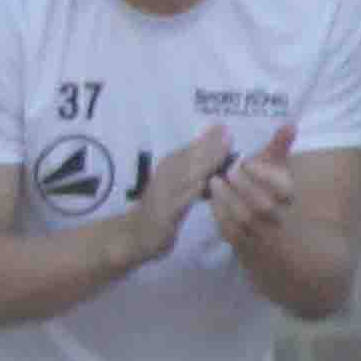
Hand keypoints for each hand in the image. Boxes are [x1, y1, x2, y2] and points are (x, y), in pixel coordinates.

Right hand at [125, 127, 236, 262]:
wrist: (133, 235)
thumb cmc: (159, 209)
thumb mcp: (174, 187)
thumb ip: (190, 173)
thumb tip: (213, 157)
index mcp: (168, 169)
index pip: (189, 150)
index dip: (206, 138)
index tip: (223, 125)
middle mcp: (165, 177)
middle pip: (190, 158)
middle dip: (209, 145)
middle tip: (227, 132)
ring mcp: (164, 194)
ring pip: (187, 175)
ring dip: (205, 161)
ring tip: (223, 150)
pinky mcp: (165, 214)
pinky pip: (180, 201)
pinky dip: (191, 191)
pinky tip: (204, 183)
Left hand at [201, 123, 300, 251]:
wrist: (275, 237)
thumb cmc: (272, 195)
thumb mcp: (277, 172)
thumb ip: (279, 149)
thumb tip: (290, 124)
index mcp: (290, 199)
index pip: (284, 189)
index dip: (265, 175)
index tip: (247, 162)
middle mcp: (279, 218)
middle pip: (263, 206)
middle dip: (244, 187)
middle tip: (227, 170)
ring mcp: (262, 235)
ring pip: (245, 220)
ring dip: (228, 199)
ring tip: (213, 181)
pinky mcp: (244, 245)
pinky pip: (231, 233)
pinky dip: (220, 215)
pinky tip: (210, 200)